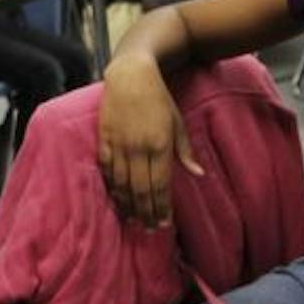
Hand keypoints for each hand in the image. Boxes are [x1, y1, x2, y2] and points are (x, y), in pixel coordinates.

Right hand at [96, 57, 202, 229]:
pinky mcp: (104, 138)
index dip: (161, 207)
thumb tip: (199, 174)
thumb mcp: (177, 122)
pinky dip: (111, 187)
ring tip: (133, 220)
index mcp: (159, 145)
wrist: (131, 75)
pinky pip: (106, 169)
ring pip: (121, 183)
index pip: (160, 185)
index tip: (164, 223)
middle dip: (145, 212)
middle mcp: (138, 148)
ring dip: (128, 205)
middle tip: (149, 229)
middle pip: (140, 190)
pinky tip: (116, 198)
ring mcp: (119, 144)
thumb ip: (185, 150)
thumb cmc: (159, 98)